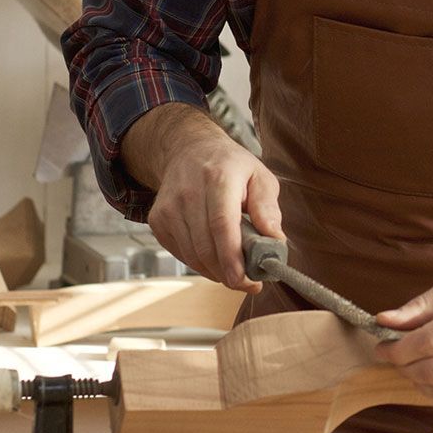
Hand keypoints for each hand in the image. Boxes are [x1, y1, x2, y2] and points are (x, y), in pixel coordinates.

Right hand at [124, 103, 282, 291]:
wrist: (189, 150)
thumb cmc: (230, 166)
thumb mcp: (259, 176)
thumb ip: (268, 208)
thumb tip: (275, 241)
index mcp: (218, 178)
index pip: (222, 225)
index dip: (233, 258)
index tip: (248, 281)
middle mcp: (188, 192)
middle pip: (206, 247)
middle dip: (228, 274)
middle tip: (248, 283)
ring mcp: (169, 207)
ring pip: (192, 256)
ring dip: (216, 272)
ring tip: (235, 270)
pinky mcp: (158, 220)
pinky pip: (181, 254)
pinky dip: (200, 264)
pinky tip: (214, 257)